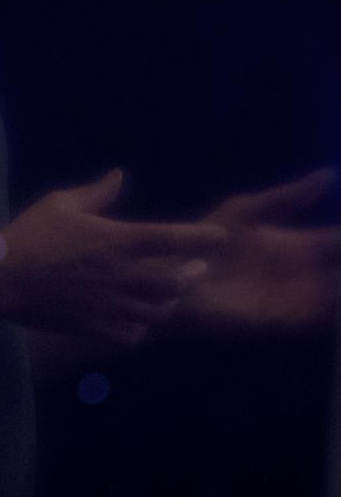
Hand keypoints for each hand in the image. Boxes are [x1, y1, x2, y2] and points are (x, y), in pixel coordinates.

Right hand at [1, 169, 226, 344]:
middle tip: (196, 269)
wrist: (2, 277)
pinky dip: (142, 326)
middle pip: (175, 283)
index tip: (219, 237)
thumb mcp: (62, 203)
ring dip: (169, 302)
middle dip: (190, 276)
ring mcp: (111, 305)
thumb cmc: (31, 234)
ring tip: (170, 294)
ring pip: (159, 312)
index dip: (202, 237)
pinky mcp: (96, 326)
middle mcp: (122, 275)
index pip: (173, 239)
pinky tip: (139, 318)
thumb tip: (119, 175)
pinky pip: (134, 334)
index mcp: (117, 240)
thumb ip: (96, 192)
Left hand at [172, 168, 340, 335]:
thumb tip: (328, 175)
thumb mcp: (248, 212)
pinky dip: (337, 310)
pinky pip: (327, 318)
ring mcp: (303, 300)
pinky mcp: (288, 322)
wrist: (172, 275)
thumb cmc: (204, 241)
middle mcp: (310, 276)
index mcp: (303, 247)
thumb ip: (288, 198)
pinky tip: (339, 299)